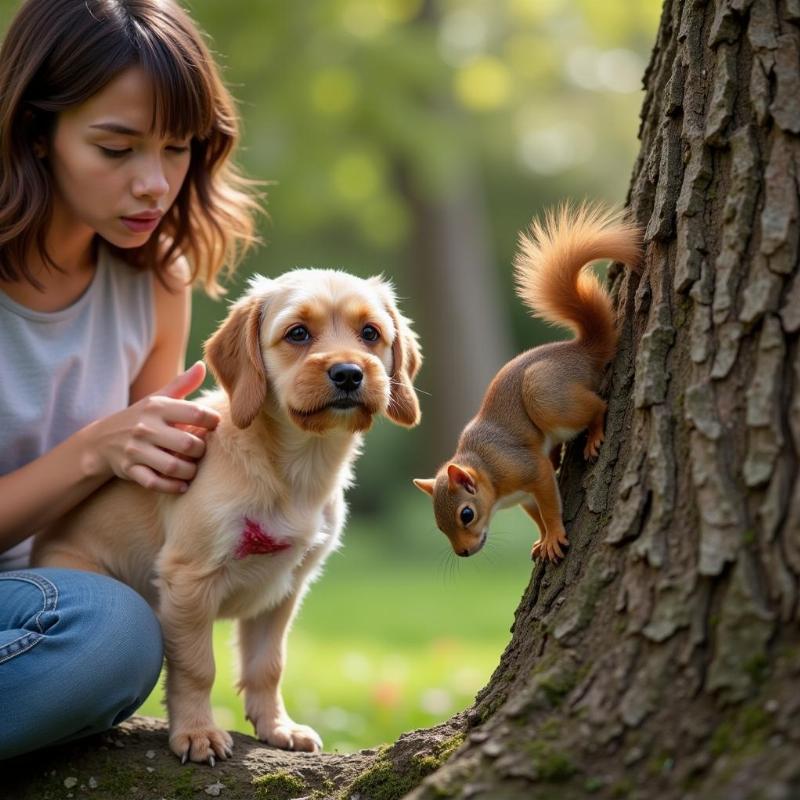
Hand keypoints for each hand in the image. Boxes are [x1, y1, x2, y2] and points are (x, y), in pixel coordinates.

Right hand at [85, 362, 220, 492]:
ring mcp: (136, 450)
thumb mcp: (158, 397)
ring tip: (193, 467)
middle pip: (188, 444)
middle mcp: (146, 428)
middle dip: (201, 450)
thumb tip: (203, 365)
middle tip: (201, 450)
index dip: (211, 420)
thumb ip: (182, 384)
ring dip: (189, 470)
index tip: (214, 425)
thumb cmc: (141, 417)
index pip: (194, 412)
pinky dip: (172, 486)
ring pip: (173, 466)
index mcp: (157, 407)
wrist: (101, 440)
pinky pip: (155, 483)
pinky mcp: (130, 470)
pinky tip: (183, 484)